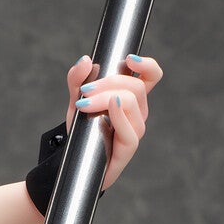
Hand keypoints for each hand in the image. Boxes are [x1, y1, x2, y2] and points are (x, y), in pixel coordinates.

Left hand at [64, 53, 161, 190]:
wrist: (72, 163)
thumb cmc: (80, 132)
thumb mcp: (76, 102)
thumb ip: (77, 80)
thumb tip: (86, 60)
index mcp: (132, 98)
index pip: (151, 76)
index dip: (147, 65)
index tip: (128, 59)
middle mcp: (138, 113)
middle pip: (136, 87)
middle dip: (109, 83)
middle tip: (83, 91)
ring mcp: (135, 130)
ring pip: (130, 102)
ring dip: (105, 98)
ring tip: (82, 104)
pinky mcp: (128, 148)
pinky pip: (130, 130)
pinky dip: (118, 116)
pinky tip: (106, 111)